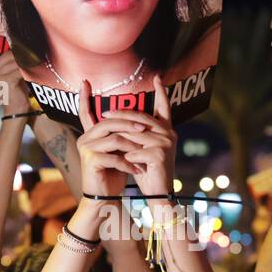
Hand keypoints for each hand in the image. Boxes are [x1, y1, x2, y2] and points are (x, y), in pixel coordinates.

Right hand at [0, 24, 27, 117]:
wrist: (16, 109)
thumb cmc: (16, 91)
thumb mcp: (11, 73)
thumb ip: (10, 61)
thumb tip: (19, 45)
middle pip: (7, 54)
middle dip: (20, 53)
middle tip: (32, 49)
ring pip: (14, 61)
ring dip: (26, 61)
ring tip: (35, 60)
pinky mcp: (2, 80)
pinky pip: (18, 69)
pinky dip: (27, 69)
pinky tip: (33, 69)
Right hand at [76, 79, 139, 198]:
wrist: (104, 199)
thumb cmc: (113, 175)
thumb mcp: (120, 152)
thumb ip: (122, 136)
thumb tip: (139, 121)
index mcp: (91, 134)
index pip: (85, 112)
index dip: (84, 97)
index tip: (85, 81)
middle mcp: (85, 138)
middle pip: (110, 122)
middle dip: (131, 122)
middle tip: (146, 127)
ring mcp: (86, 149)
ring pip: (115, 138)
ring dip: (134, 146)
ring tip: (145, 152)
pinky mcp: (90, 161)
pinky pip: (115, 157)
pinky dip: (129, 163)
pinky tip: (138, 170)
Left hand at [99, 75, 176, 198]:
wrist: (157, 194)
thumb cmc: (147, 171)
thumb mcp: (141, 148)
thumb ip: (136, 134)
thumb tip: (117, 120)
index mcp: (166, 129)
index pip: (164, 107)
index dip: (161, 92)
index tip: (157, 77)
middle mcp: (169, 133)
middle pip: (140, 117)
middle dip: (119, 114)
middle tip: (103, 113)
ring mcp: (165, 143)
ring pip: (133, 134)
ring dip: (118, 139)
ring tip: (105, 140)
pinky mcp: (160, 154)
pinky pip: (135, 150)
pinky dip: (125, 157)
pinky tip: (122, 162)